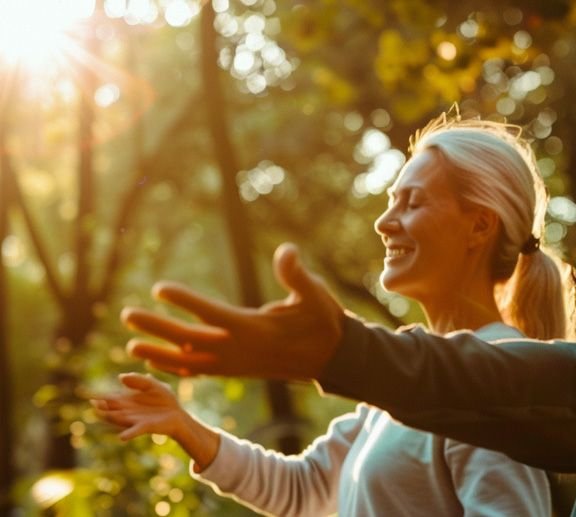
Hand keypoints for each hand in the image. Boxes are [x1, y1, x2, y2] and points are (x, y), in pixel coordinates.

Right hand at [91, 372, 219, 469]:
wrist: (178, 414)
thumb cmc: (165, 400)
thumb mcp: (154, 385)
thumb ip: (139, 380)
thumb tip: (120, 377)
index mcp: (128, 401)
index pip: (110, 399)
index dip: (98, 396)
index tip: (84, 393)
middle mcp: (128, 412)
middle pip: (111, 410)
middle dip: (102, 407)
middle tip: (92, 402)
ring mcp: (135, 420)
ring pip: (119, 419)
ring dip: (109, 417)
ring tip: (98, 413)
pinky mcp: (146, 427)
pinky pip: (135, 431)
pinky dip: (129, 434)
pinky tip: (122, 437)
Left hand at [122, 243, 343, 380]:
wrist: (330, 357)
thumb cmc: (322, 321)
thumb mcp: (315, 295)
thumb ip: (297, 275)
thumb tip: (287, 250)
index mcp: (254, 329)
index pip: (212, 314)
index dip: (185, 301)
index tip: (159, 288)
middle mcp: (239, 349)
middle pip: (190, 339)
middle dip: (157, 326)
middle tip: (126, 314)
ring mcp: (236, 363)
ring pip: (189, 360)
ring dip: (159, 352)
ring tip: (130, 344)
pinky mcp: (236, 370)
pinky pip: (199, 371)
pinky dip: (176, 368)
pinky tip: (156, 362)